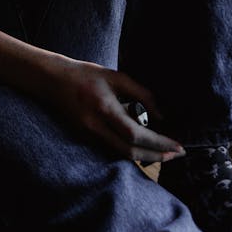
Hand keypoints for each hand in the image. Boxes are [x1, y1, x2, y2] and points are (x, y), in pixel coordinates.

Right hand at [46, 58, 184, 164]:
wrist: (53, 81)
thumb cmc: (87, 75)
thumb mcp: (116, 77)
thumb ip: (141, 94)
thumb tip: (161, 116)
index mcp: (104, 109)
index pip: (135, 134)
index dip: (159, 143)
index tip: (178, 146)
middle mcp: (96, 127)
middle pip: (130, 152)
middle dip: (157, 155)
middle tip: (177, 154)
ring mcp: (89, 136)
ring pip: (122, 154)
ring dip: (146, 156)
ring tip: (166, 152)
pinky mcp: (87, 138)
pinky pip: (113, 150)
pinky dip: (132, 151)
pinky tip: (146, 148)